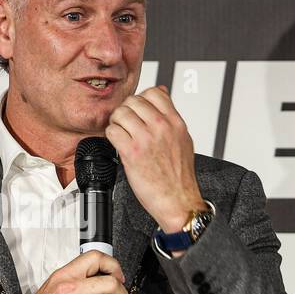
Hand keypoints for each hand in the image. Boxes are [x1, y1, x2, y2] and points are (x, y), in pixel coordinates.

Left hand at [105, 86, 206, 233]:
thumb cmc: (179, 176)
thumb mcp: (183, 139)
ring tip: (121, 134)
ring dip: (117, 123)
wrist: (178, 200)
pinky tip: (118, 144)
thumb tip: (162, 92)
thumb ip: (171, 116)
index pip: (154, 92)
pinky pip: (112, 131)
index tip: (138, 110)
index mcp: (175, 122)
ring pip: (120, 113)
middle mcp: (161, 127)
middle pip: (134, 101)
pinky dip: (111, 136)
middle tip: (126, 123)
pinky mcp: (132, 153)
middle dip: (126, 111)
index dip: (142, 99)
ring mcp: (146, 139)